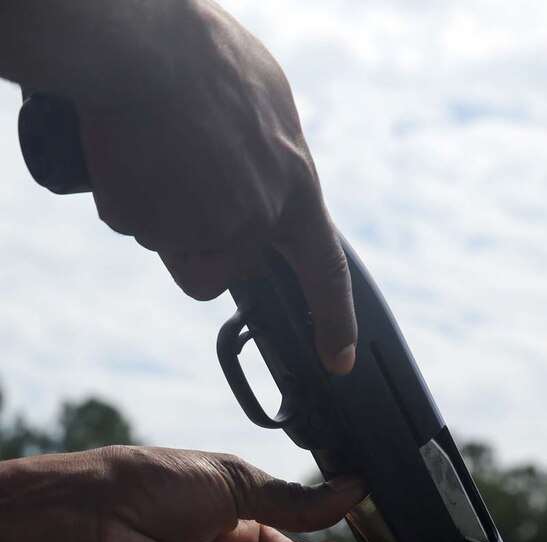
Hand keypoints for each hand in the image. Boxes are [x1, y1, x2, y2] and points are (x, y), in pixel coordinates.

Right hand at [72, 0, 356, 373]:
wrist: (138, 43)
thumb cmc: (200, 55)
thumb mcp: (265, 98)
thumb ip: (273, 155)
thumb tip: (264, 182)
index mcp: (294, 186)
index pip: (324, 271)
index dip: (334, 320)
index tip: (339, 360)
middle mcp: (258, 218)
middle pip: (223, 261)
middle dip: (198, 233)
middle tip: (182, 167)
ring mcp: (208, 229)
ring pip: (174, 244)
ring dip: (160, 211)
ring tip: (153, 150)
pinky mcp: (159, 232)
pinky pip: (136, 226)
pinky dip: (128, 199)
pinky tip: (130, 156)